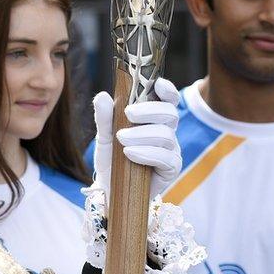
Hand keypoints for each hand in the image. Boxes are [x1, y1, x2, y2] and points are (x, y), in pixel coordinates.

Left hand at [92, 78, 181, 197]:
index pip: (168, 99)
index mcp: (154, 119)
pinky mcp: (171, 169)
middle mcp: (167, 132)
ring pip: (166, 135)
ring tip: (121, 139)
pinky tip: (130, 153)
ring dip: (141, 134)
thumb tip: (102, 96)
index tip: (157, 84)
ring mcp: (171, 150)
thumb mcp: (104, 137)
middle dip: (148, 111)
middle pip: (170, 113)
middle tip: (127, 114)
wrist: (111, 190)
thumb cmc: (112, 160)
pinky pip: (166, 158)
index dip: (167, 90)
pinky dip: (147, 153)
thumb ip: (104, 118)